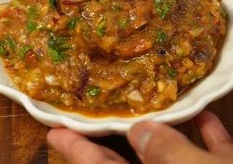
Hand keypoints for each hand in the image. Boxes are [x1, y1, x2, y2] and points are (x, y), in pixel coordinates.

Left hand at [47, 111, 232, 163]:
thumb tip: (141, 132)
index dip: (78, 152)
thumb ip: (169, 155)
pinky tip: (205, 117)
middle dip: (116, 139)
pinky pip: (209, 162)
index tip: (54, 131)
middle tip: (96, 111)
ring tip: (150, 104)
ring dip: (165, 135)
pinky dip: (206, 141)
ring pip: (172, 162)